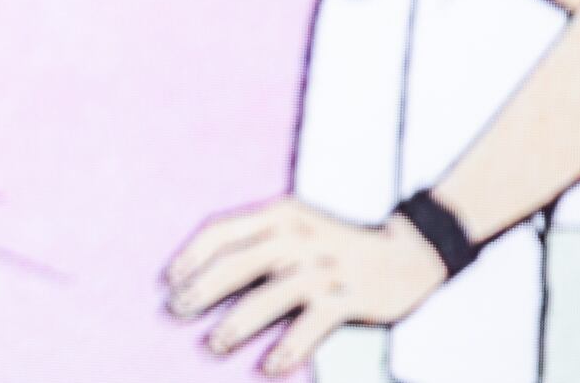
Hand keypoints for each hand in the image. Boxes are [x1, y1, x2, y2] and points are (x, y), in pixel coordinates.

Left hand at [165, 197, 446, 375]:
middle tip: (177, 312)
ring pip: (266, 300)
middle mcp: (298, 237)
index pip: (220, 231)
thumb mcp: (296, 222)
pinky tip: (269, 366)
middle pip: (235, 266)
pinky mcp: (348, 297)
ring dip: (235, 325)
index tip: (169, 280)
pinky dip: (287, 349)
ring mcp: (323, 268)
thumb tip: (205, 271)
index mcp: (280, 213)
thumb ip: (258, 237)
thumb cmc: (337, 242)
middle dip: (200, 291)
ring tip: (215, 343)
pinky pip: (308, 328)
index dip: (189, 256)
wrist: (410, 251)